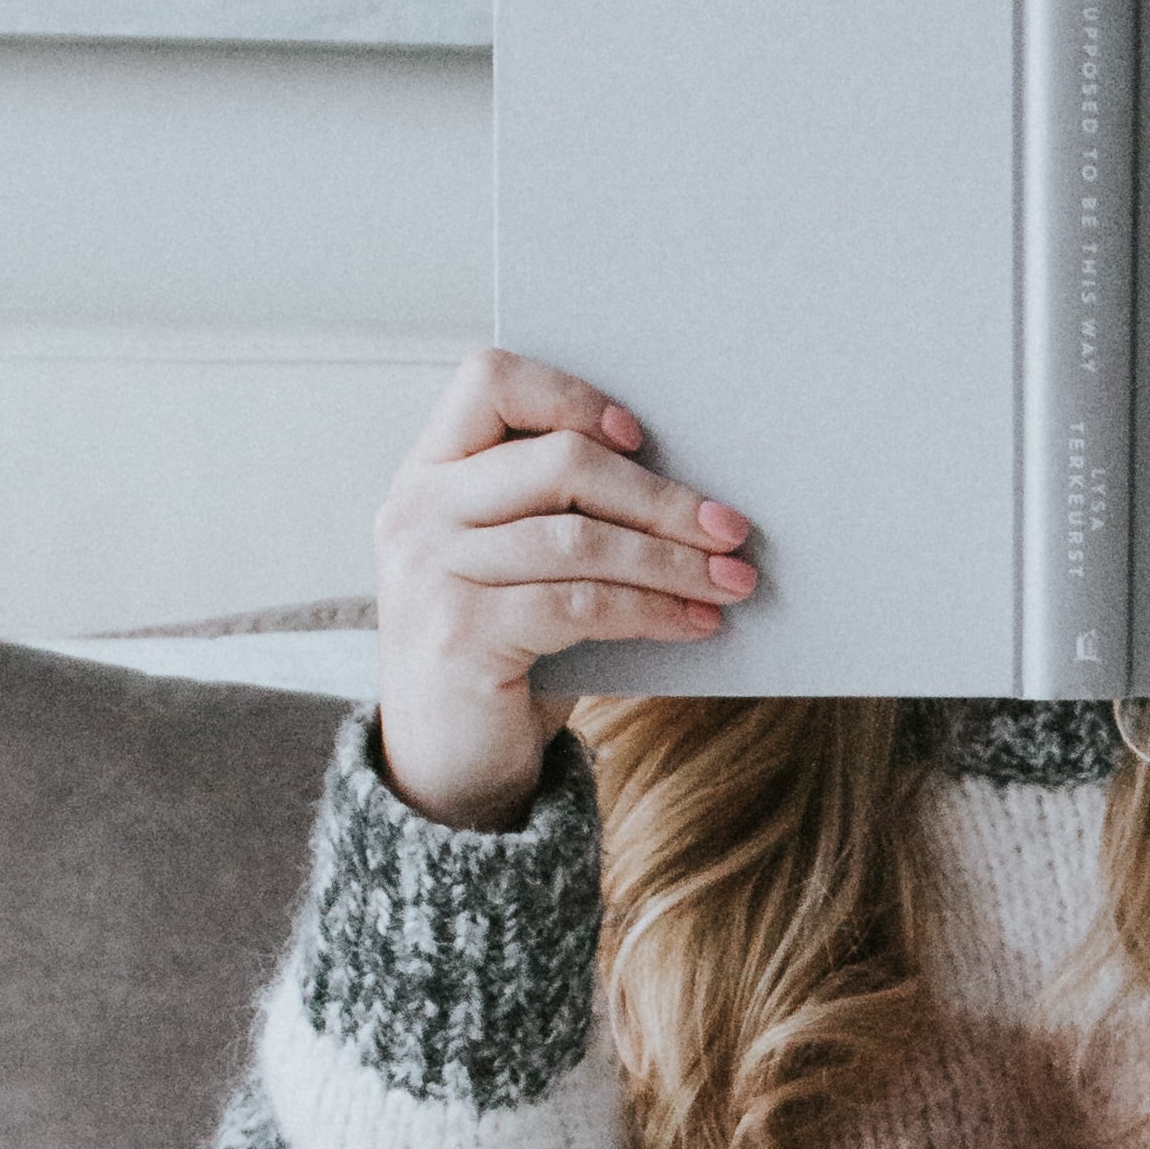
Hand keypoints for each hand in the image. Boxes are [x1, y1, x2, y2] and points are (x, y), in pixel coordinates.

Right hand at [373, 349, 756, 826]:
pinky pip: (582, 605)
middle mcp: (418, 511)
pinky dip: (653, 610)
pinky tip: (696, 623)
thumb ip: (560, 512)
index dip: (571, 395)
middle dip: (661, 496)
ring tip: (732, 581)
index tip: (638, 436)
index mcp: (428, 472)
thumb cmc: (501, 651)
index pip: (489, 380)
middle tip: (731, 528)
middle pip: (559, 461)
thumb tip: (690, 492)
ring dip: (673, 560)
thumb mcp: (515, 565)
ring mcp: (431, 573)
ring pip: (581, 538)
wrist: (445, 767)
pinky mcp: (462, 636)